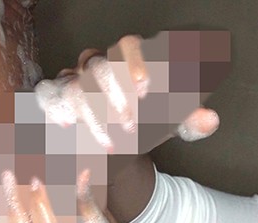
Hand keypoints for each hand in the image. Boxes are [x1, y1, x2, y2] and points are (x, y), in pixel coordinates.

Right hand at [34, 33, 221, 152]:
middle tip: (130, 124)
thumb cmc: (147, 124)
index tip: (147, 88)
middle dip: (113, 93)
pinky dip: (55, 109)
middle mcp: (100, 65)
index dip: (136, 62)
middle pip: (97, 64)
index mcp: (131, 61)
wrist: (118, 142)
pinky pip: (47, 95)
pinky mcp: (55, 98)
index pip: (130, 45)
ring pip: (72, 84)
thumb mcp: (172, 124)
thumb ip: (190, 121)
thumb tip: (210, 119)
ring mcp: (74, 80)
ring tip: (111, 142)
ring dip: (91, 113)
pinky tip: (69, 127)